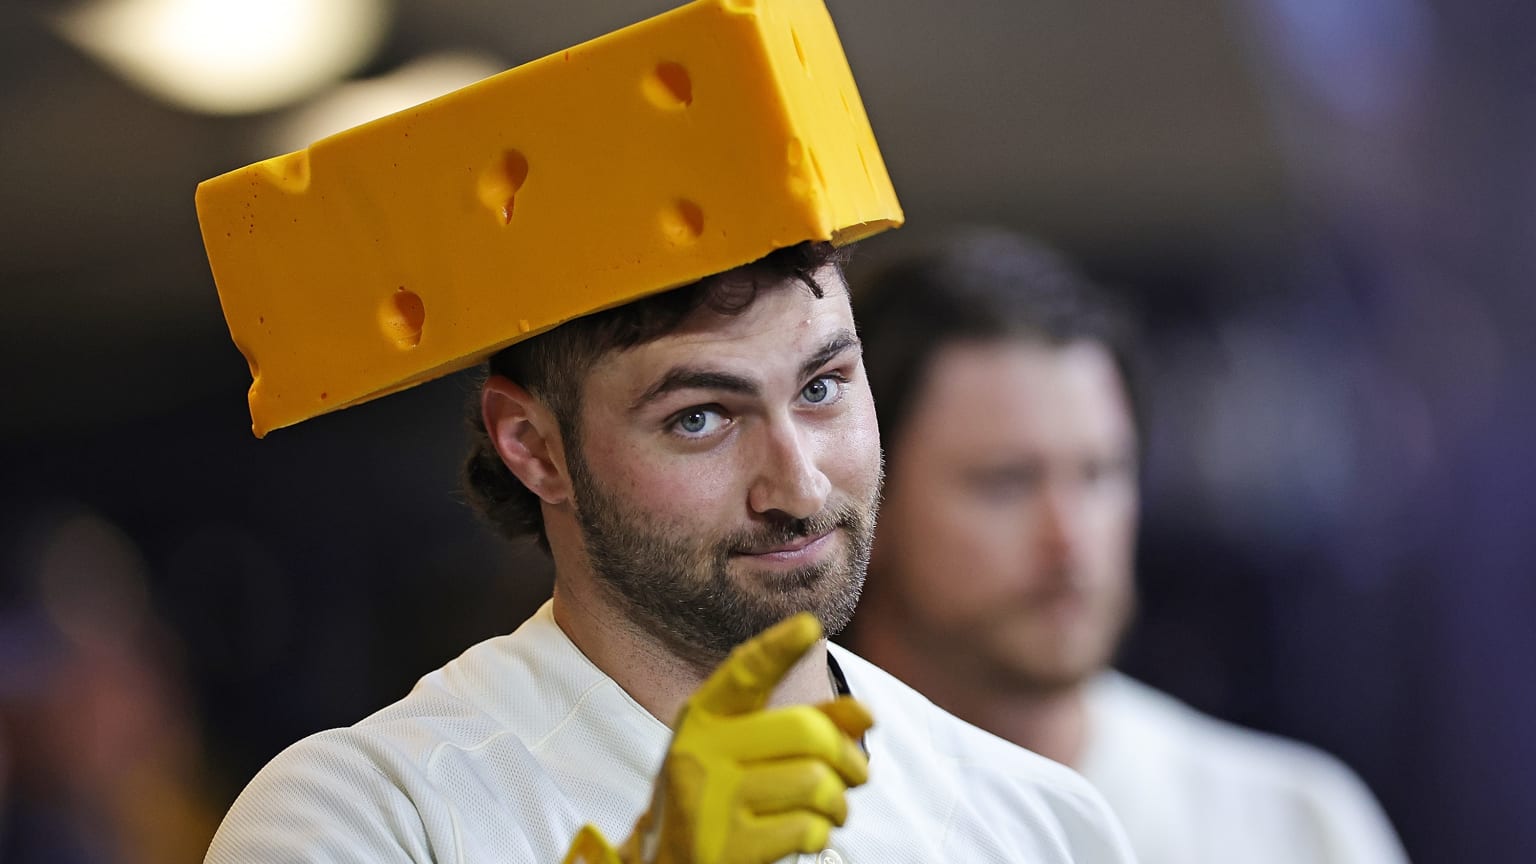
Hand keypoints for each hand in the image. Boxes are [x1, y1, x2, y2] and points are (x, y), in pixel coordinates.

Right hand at [563, 613, 873, 863]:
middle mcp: (700, 752)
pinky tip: (804, 834)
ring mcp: (709, 801)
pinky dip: (819, 832)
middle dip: (848, 756)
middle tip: (856, 775)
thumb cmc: (720, 799)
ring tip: (829, 810)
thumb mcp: (747, 752)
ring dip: (838, 802)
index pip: (743, 673)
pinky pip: (806, 828)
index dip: (778, 647)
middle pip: (805, 732)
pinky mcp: (725, 847)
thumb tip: (865, 714)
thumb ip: (805, 725)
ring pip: (815, 782)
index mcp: (704, 719)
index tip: (809, 624)